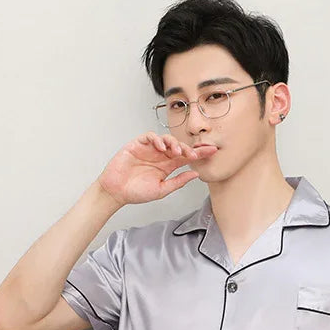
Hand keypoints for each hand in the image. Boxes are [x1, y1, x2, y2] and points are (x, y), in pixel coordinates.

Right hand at [98, 132, 217, 205]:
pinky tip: (161, 147)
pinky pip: (149, 137)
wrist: (116, 192)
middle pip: (179, 146)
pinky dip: (157, 139)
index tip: (213, 151)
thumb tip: (195, 175)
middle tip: (195, 153)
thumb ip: (178, 182)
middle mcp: (160, 156)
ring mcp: (149, 149)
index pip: (186, 157)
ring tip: (177, 152)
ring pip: (166, 139)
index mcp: (168, 166)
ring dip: (173, 143)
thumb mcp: (161, 190)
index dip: (199, 153)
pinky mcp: (137, 145)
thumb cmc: (137, 192)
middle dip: (188, 148)